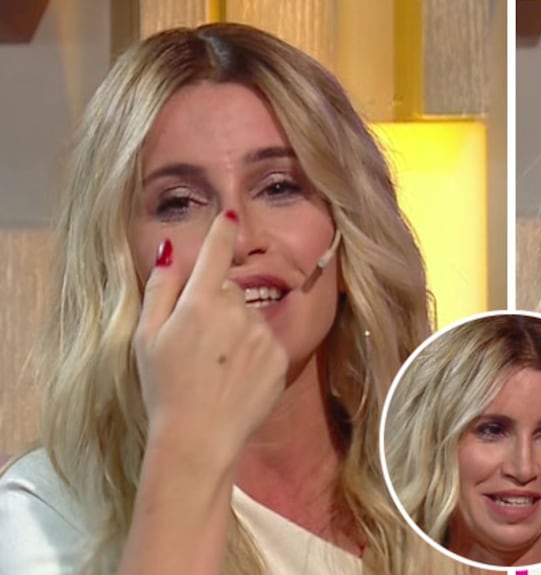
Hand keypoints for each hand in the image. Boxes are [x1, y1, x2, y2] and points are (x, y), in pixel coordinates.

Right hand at [133, 212, 287, 463]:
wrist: (199, 437)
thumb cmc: (165, 388)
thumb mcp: (146, 338)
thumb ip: (160, 289)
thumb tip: (169, 250)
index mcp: (200, 303)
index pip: (215, 254)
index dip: (222, 232)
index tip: (229, 216)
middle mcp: (236, 311)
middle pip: (229, 291)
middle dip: (215, 304)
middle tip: (196, 342)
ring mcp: (262, 334)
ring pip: (249, 317)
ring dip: (236, 331)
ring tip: (216, 366)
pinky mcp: (280, 356)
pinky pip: (266, 341)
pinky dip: (253, 353)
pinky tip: (235, 377)